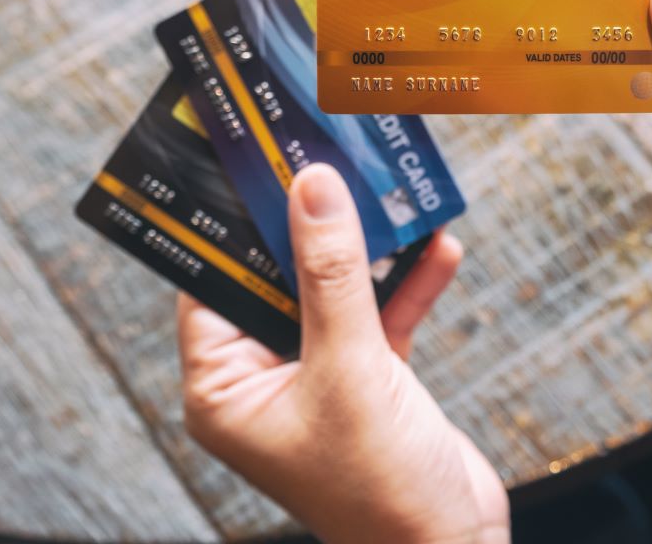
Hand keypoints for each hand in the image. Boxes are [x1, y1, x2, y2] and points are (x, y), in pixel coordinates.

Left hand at [177, 164, 508, 543]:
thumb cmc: (380, 490)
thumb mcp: (350, 368)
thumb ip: (332, 276)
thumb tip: (311, 191)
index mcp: (226, 388)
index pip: (213, 285)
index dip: (234, 225)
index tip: (254, 166)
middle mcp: (264, 379)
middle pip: (278, 279)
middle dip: (312, 227)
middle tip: (327, 161)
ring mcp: (318, 377)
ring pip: (334, 292)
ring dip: (369, 251)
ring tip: (390, 193)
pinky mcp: (368, 379)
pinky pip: (381, 316)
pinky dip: (407, 285)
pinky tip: (437, 248)